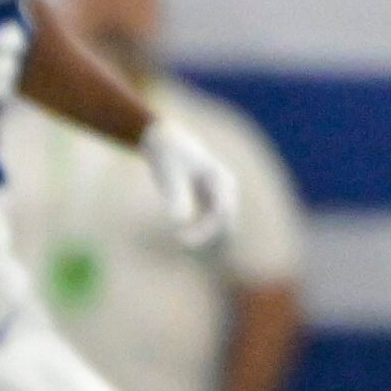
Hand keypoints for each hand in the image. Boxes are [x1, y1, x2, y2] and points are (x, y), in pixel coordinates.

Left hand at [139, 119, 236, 250]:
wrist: (163, 139)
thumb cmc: (166, 154)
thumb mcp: (168, 174)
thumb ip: (175, 197)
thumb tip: (178, 224)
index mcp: (222, 181)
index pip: (222, 215)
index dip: (205, 233)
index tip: (181, 242)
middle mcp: (226, 191)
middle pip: (227, 225)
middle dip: (208, 242)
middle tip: (182, 251)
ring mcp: (219, 197)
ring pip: (221, 229)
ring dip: (206, 243)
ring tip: (183, 251)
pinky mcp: (208, 202)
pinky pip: (210, 225)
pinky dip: (200, 236)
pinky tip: (183, 243)